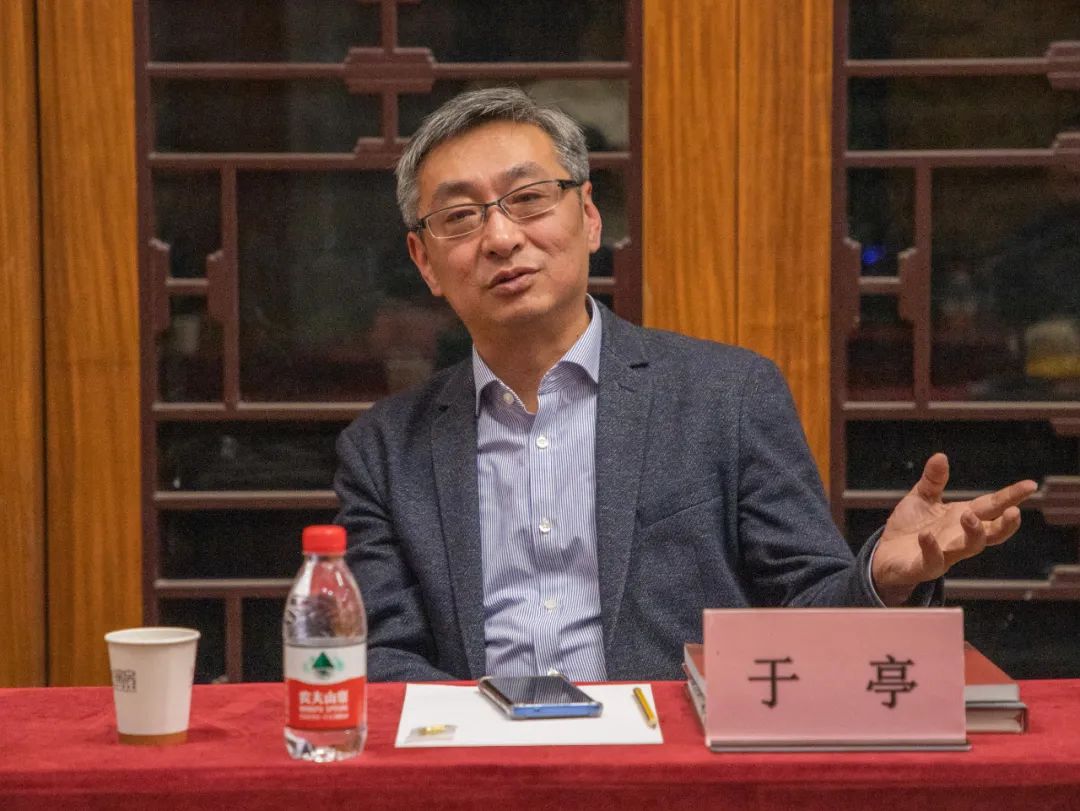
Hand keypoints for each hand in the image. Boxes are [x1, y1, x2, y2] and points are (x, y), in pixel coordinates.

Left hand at [870, 453, 1037, 604]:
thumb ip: (933, 480)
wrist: (883, 556)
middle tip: (1014, 512)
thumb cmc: (909, 527)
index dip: (1012, 497)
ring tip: (968, 515)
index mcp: (962, 518)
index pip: (992, 507)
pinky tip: (926, 535)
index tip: (1032, 485)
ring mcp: (944, 554)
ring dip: (974, 533)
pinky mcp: (923, 567)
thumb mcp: (921, 498)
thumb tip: (941, 456)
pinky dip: (931, 548)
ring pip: (969, 548)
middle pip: (991, 534)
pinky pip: (932, 561)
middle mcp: (959, 537)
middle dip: (1005, 525)